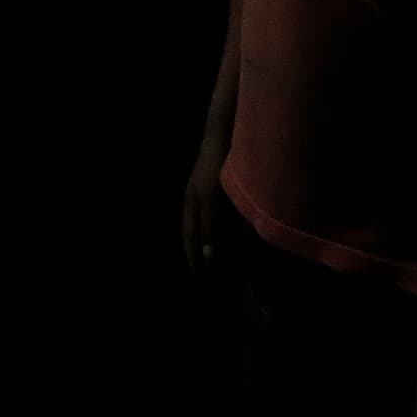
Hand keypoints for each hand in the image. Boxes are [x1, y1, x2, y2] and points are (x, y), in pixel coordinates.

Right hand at [180, 140, 232, 276]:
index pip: (190, 238)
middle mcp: (195, 201)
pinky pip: (214, 216)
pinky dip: (216, 229)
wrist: (222, 139)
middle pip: (193, 232)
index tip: (197, 277)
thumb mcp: (210, 202)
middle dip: (196, 253)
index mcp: (191, 206)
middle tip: (200, 273)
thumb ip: (208, 228)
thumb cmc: (213, 171)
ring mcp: (204, 194)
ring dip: (206, 242)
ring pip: (203, 224)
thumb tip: (207, 256)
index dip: (193, 257)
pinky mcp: (216, 189)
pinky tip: (226, 235)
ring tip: (211, 259)